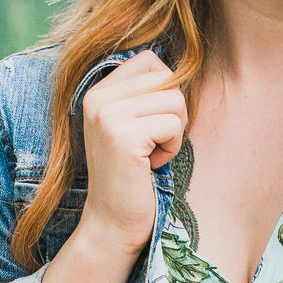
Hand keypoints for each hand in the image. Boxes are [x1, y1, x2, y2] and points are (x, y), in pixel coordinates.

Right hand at [76, 50, 187, 256]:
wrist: (112, 222)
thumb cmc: (133, 174)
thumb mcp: (132, 124)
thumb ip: (145, 94)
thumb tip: (184, 62)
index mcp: (98, 91)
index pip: (150, 60)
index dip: (166, 90)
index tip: (151, 124)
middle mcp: (98, 98)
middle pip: (167, 78)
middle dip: (174, 113)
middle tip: (155, 143)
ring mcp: (107, 115)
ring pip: (175, 100)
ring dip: (175, 132)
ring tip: (152, 154)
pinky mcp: (122, 136)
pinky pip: (173, 124)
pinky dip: (173, 147)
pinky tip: (152, 165)